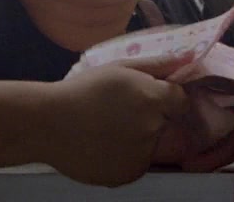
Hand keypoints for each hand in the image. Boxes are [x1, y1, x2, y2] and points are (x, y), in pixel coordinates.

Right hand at [42, 54, 191, 186]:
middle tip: (121, 116)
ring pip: (151, 146)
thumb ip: (156, 66)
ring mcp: (141, 154)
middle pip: (166, 124)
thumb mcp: (118, 68)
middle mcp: (153, 127)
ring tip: (107, 132)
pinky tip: (103, 147)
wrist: (47, 124)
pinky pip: (136, 164)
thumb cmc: (81, 90)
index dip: (167, 100)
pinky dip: (125, 158)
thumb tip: (187, 60)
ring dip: (139, 140)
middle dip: (152, 120)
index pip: (181, 101)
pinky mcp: (128, 174)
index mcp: (152, 98)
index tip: (150, 100)